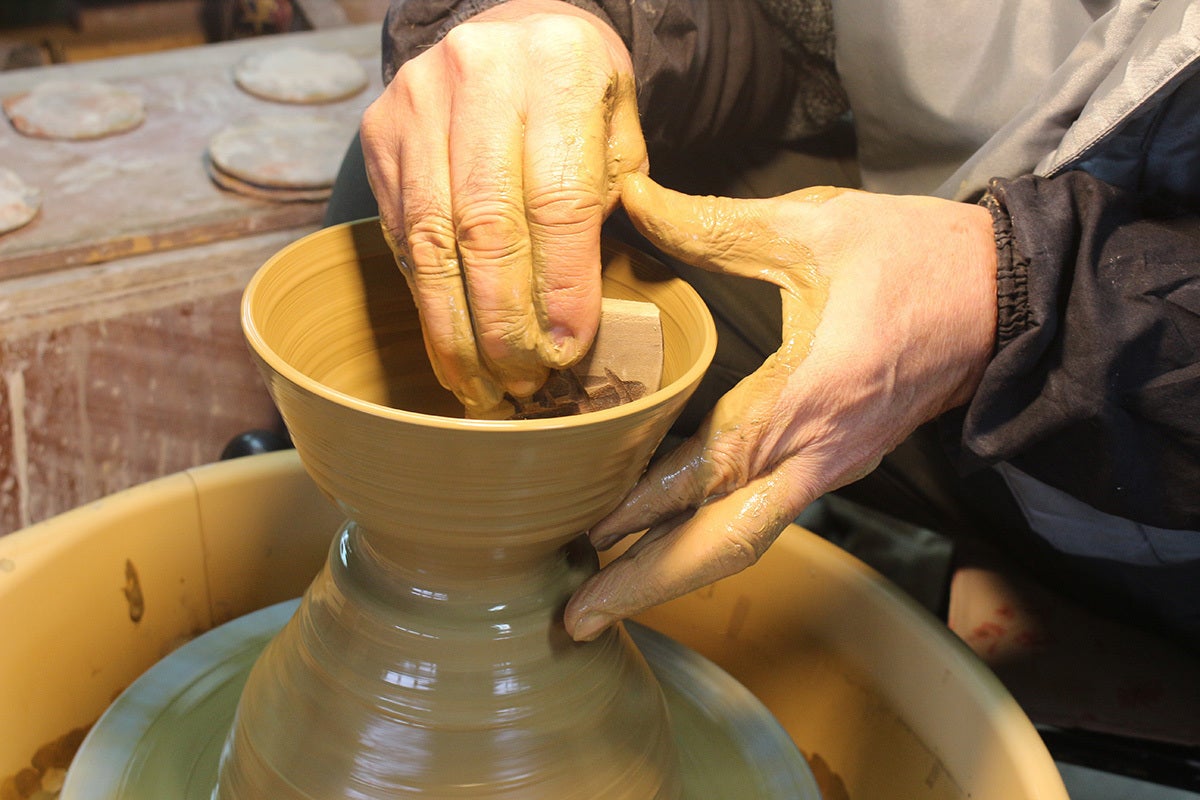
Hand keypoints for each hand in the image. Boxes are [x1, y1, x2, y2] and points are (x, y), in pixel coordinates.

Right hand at [360, 0, 647, 416]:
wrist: (514, 29)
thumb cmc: (578, 99)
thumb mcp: (621, 136)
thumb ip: (613, 210)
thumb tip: (573, 317)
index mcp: (559, 65)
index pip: (558, 201)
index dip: (561, 286)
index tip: (566, 349)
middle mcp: (479, 72)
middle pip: (485, 227)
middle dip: (503, 321)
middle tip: (522, 381)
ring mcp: (418, 101)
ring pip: (431, 240)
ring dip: (456, 328)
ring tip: (482, 386)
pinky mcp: (381, 133)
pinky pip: (402, 235)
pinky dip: (427, 301)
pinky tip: (450, 347)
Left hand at [564, 174, 997, 639]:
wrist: (1009, 295)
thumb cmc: (918, 257)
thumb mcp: (813, 226)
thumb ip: (714, 224)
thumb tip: (633, 199)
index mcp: (811, 395)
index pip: (712, 466)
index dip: (647, 504)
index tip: (588, 535)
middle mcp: (820, 451)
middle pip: (727, 540)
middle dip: (650, 583)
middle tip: (578, 618)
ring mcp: (833, 467)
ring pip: (746, 540)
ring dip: (675, 573)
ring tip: (606, 599)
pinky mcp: (839, 464)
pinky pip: (766, 517)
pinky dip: (710, 542)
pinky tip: (665, 543)